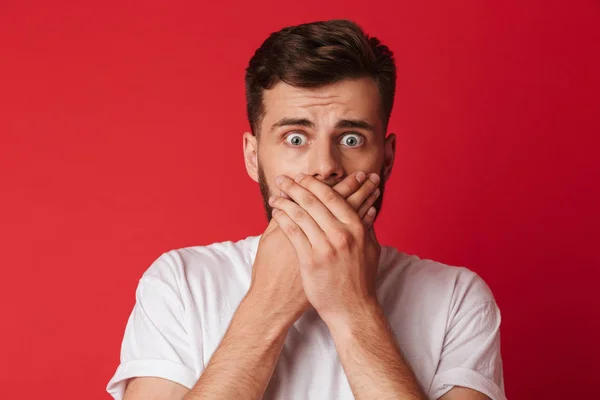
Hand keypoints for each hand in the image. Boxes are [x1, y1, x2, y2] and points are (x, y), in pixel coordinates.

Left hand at [268, 173, 381, 325]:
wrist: (352, 309)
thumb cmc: (360, 280)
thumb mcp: (371, 250)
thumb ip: (367, 227)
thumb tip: (370, 208)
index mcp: (356, 228)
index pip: (332, 197)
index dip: (315, 184)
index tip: (302, 177)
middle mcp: (342, 234)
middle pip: (314, 201)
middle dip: (296, 187)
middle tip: (283, 179)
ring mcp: (326, 247)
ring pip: (301, 214)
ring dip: (285, 201)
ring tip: (275, 196)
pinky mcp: (311, 260)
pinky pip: (293, 232)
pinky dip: (283, 219)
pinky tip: (275, 213)